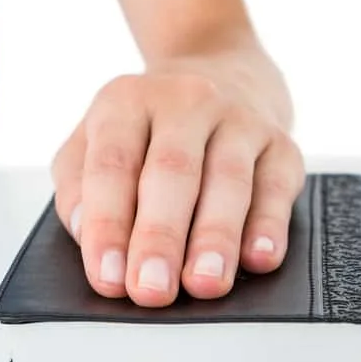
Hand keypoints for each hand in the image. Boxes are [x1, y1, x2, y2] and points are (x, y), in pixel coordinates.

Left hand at [51, 39, 304, 306]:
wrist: (218, 71)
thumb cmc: (144, 130)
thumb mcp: (90, 143)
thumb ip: (77, 189)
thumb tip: (88, 235)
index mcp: (126, 102)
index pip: (112, 165)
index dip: (108, 224)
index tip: (108, 277)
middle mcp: (184, 101)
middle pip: (171, 171)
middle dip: (160, 237)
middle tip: (151, 290)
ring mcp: (238, 118)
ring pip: (229, 179)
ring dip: (215, 237)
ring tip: (203, 284)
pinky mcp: (282, 143)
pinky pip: (278, 185)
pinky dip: (269, 225)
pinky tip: (258, 258)